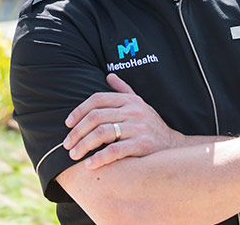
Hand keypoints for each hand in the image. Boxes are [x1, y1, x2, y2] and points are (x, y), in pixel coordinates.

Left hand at [63, 73, 182, 169]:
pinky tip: (90, 164)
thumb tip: (109, 75)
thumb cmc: (152, 125)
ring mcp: (138, 127)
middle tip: (67, 144)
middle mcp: (133, 111)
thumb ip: (124, 90)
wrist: (173, 146)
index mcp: (129, 100)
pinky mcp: (142, 145)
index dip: (79, 110)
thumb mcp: (140, 104)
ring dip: (83, 145)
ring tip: (74, 155)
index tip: (67, 123)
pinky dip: (99, 158)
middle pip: (96, 117)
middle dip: (77, 131)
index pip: (97, 99)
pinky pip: (115, 150)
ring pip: (102, 133)